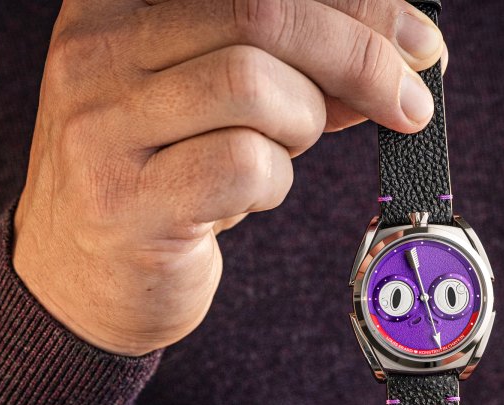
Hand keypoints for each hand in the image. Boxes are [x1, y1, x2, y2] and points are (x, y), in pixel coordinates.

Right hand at [13, 0, 446, 355]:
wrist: (84, 278)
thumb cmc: (164, 178)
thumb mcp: (219, 102)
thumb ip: (292, 68)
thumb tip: (396, 58)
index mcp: (121, 4)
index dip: (356, 3)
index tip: (420, 42)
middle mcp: (97, 49)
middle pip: (262, 14)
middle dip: (361, 57)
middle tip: (409, 102)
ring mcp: (101, 125)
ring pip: (255, 86)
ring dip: (304, 125)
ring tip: (283, 151)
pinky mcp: (125, 201)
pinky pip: (245, 166)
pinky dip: (276, 181)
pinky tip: (250, 194)